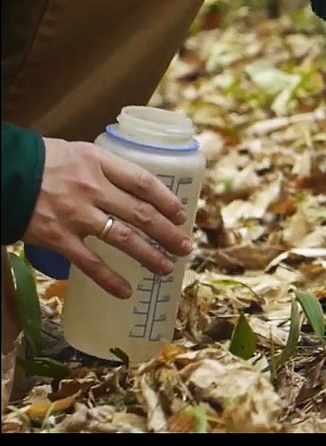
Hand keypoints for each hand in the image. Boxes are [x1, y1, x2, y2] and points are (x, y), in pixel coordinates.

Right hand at [23, 139, 192, 298]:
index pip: (144, 183)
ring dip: (149, 256)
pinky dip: (110, 280)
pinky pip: (89, 263)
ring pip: (123, 239)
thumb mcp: (79, 153)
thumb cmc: (40, 162)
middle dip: (168, 233)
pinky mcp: (57, 238)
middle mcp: (92, 189)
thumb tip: (137, 189)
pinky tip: (126, 292)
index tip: (181, 214)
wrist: (0, 174)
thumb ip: (106, 169)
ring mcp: (76, 216)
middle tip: (187, 247)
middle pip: (141, 213)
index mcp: (99, 163)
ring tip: (168, 268)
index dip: (167, 200)